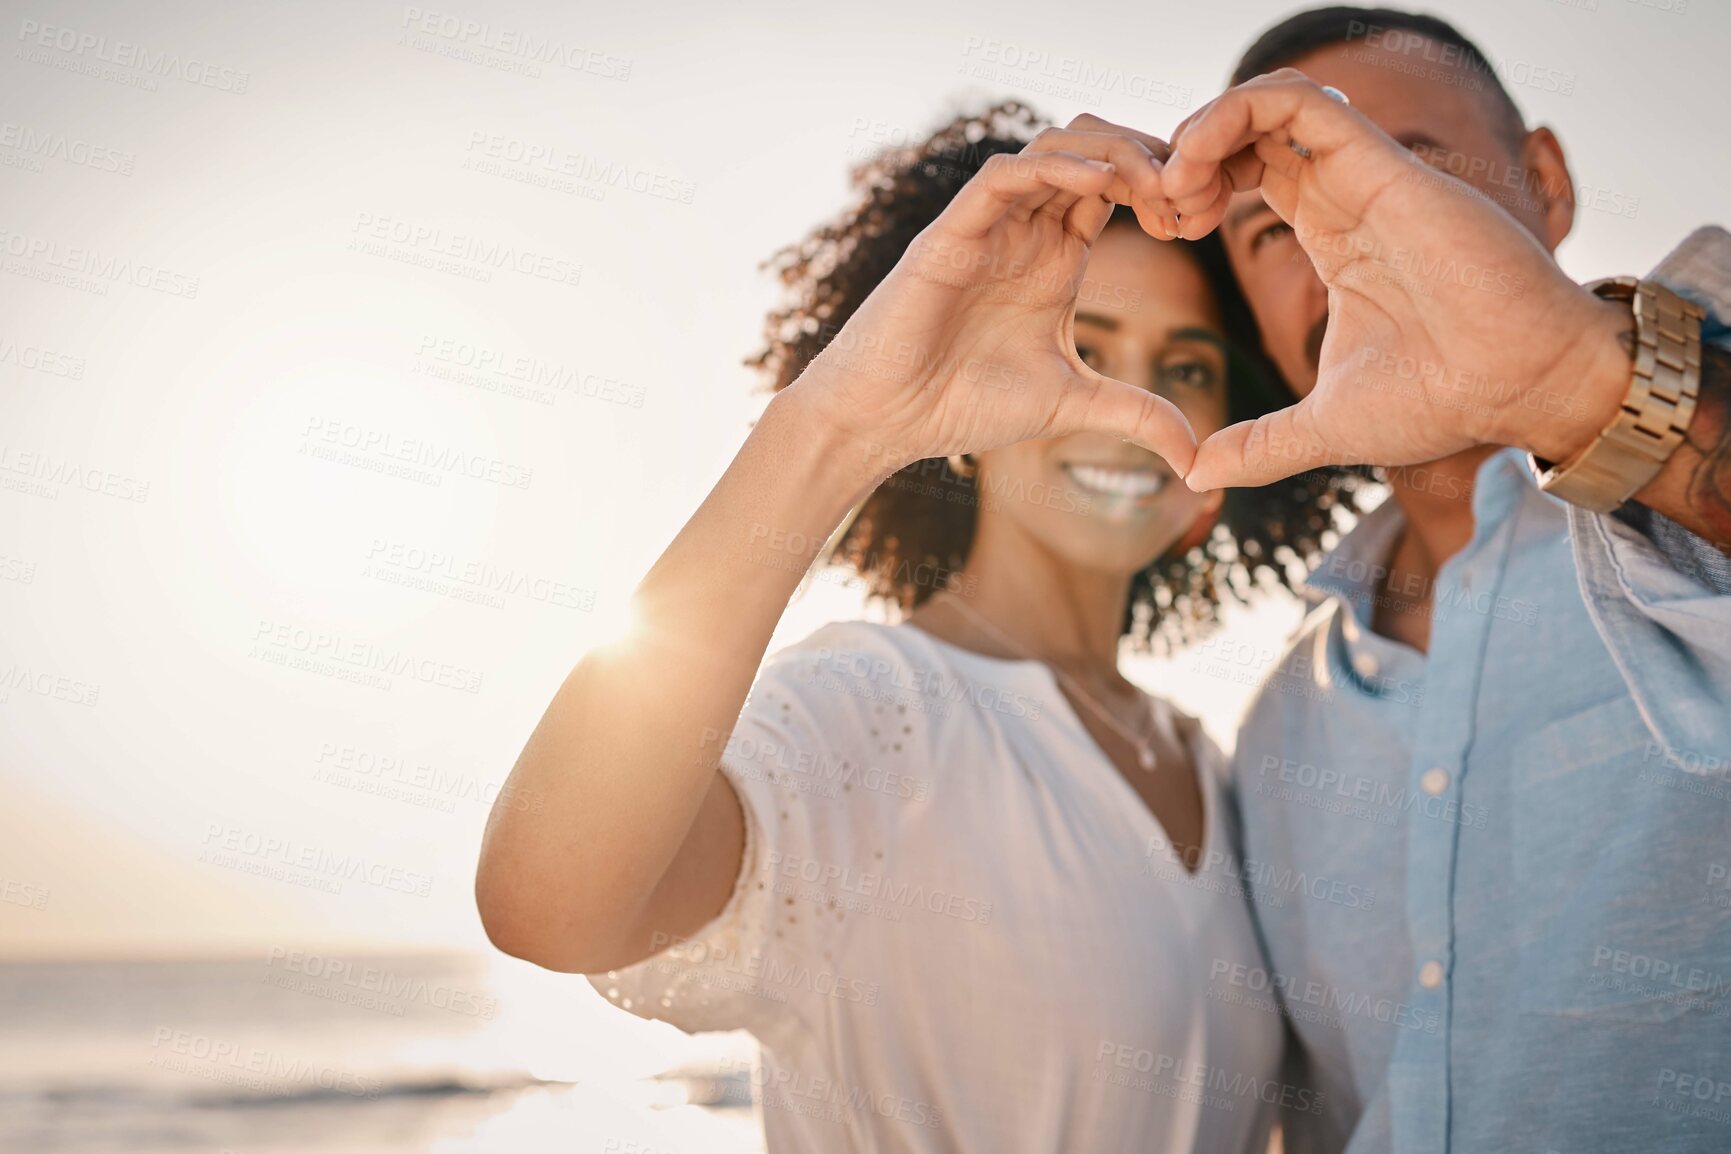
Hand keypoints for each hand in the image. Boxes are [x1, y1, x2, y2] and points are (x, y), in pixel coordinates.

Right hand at [786, 142, 1197, 480]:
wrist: (888, 420)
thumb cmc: (962, 405)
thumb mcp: (1071, 406)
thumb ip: (1135, 416)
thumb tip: (1197, 460)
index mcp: (1055, 259)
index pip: (1117, 189)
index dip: (1164, 189)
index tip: (1201, 220)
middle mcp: (1025, 232)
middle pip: (1094, 150)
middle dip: (1150, 157)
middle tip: (1190, 191)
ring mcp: (990, 226)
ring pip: (1054, 147)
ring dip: (1112, 152)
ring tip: (1155, 182)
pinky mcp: (953, 232)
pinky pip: (1005, 175)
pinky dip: (1053, 167)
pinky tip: (1100, 181)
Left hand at [1152, 70, 1628, 489]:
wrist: (1521, 389)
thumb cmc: (1444, 400)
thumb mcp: (1323, 425)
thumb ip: (1258, 446)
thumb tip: (1195, 476)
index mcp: (1331, 238)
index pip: (1249, 175)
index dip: (1193, 190)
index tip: (1167, 233)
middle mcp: (1345, 197)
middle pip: (1249, 132)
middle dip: (1186, 157)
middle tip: (1161, 209)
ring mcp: (1364, 176)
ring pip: (1269, 103)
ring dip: (1202, 130)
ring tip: (1174, 186)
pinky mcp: (1383, 166)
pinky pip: (1301, 101)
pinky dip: (1235, 112)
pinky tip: (1198, 165)